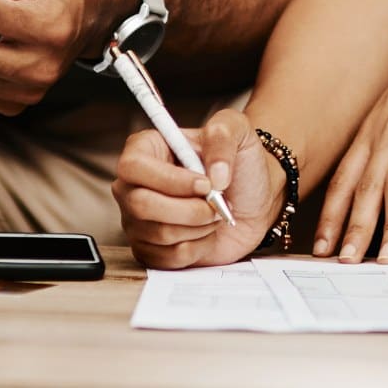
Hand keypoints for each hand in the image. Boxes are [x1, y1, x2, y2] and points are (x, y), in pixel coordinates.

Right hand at [113, 108, 284, 267]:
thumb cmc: (239, 161)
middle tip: (216, 203)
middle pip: (141, 205)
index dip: (169, 180)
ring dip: (198, 227)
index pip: (134, 167)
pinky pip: (168, 258)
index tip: (205, 184)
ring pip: (158, 233)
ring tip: (214, 213)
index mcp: (146, 148)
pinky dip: (197, 247)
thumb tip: (214, 175)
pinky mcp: (151, 250)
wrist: (253, 200)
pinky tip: (205, 232)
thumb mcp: (237, 129)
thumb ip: (222, 136)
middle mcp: (134, 184)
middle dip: (189, 209)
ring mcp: (138, 220)